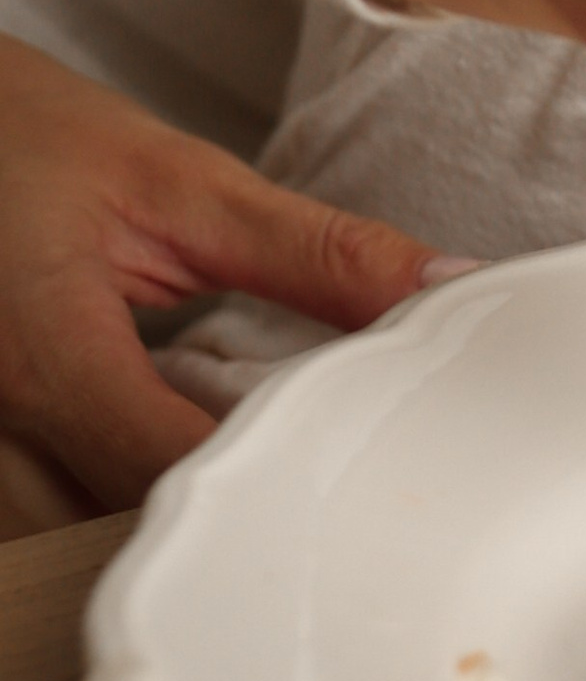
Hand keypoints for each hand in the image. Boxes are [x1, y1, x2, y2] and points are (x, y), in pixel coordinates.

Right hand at [0, 35, 438, 514]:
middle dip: (221, 518)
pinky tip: (173, 458)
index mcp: (44, 349)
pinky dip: (114, 502)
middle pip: (120, 530)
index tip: (353, 471)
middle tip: (315, 480)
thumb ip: (319, 251)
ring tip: (246, 463)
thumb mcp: (184, 181)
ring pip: (75, 542)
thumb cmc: (33, 138)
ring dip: (162, 521)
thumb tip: (448, 290)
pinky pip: (47, 516)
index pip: (167, 468)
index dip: (267, 482)